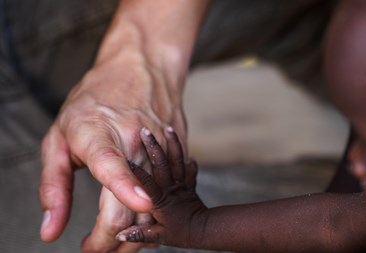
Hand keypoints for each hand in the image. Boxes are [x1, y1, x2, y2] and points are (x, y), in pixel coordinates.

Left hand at [39, 52, 186, 251]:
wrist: (142, 70)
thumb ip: (53, 187)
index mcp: (100, 134)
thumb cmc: (95, 101)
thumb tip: (50, 231)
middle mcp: (136, 141)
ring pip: (157, 206)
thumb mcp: (59, 137)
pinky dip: (154, 214)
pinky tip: (139, 217)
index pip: (112, 165)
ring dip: (137, 235)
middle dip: (112, 242)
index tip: (131, 212)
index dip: (125, 187)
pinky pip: (169, 193)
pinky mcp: (177, 153)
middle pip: (135, 203)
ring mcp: (162, 148)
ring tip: (113, 240)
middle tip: (93, 248)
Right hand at [116, 127, 205, 247]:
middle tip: (144, 131)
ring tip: (167, 128)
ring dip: (172, 143)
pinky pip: (188, 165)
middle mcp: (171, 189)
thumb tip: (121, 236)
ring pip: (177, 160)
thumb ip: (141, 234)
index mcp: (160, 201)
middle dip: (153, 147)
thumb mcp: (159, 236)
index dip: (137, 172)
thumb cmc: (181, 234)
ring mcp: (181, 184)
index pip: (146, 184)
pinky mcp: (188, 182)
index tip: (128, 159)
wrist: (205, 231)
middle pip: (162, 165)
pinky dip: (184, 154)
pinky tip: (178, 142)